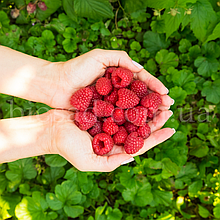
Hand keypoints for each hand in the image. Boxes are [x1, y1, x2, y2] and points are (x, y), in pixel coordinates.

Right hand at [48, 108, 173, 171]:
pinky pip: (119, 103)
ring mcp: (108, 120)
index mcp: (114, 147)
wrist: (51, 129)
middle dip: (154, 119)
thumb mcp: (89, 161)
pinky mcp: (102, 108)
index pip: (140, 143)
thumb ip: (112, 162)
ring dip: (145, 107)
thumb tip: (133, 157)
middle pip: (139, 127)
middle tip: (169, 110)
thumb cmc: (68, 147)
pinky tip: (140, 92)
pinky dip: (129, 98)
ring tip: (159, 100)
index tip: (171, 129)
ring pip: (131, 113)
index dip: (156, 137)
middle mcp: (114, 133)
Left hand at [49, 49, 172, 109]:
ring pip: (133, 108)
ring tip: (160, 117)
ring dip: (147, 113)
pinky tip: (141, 126)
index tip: (166, 93)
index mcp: (118, 76)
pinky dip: (131, 121)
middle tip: (168, 108)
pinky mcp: (103, 113)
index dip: (154, 86)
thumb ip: (120, 58)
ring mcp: (111, 102)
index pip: (141, 81)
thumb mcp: (98, 57)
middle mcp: (117, 90)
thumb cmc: (75, 69)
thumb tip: (141, 68)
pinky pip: (120, 117)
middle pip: (140, 96)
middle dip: (155, 102)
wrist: (56, 85)